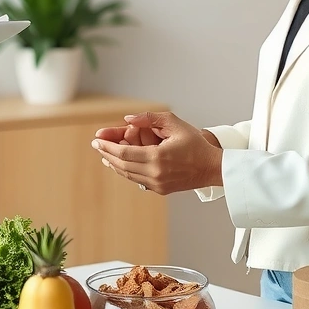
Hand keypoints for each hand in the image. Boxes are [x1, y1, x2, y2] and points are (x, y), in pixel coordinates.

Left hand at [90, 111, 223, 194]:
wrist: (212, 168)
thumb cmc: (195, 144)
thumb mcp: (175, 123)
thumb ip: (150, 118)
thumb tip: (128, 119)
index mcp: (157, 157)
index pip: (124, 153)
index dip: (108, 147)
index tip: (96, 140)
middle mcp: (155, 173)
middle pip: (122, 165)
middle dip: (107, 154)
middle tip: (97, 145)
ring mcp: (157, 184)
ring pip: (127, 174)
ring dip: (114, 164)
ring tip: (105, 155)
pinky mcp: (160, 189)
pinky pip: (137, 180)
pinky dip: (126, 171)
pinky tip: (121, 164)